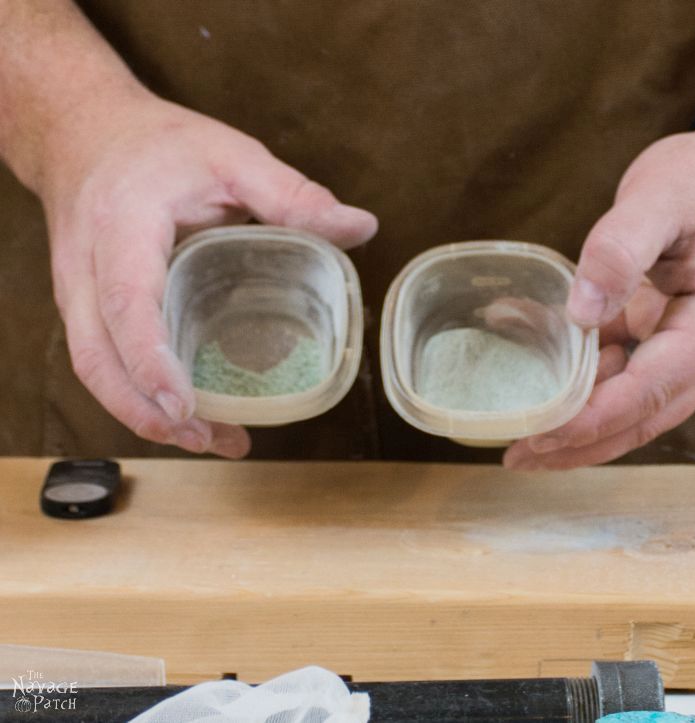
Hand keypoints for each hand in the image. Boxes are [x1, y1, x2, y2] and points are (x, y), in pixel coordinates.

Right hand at [39, 89, 377, 457]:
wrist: (84, 133)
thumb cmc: (157, 145)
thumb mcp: (230, 157)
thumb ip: (292, 195)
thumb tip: (360, 228)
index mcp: (122, 226)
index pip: (127, 303)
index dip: (151, 360)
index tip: (184, 406)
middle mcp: (86, 267)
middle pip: (98, 357)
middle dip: (146, 411)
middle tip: (210, 439)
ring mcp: (77, 291)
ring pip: (94, 368)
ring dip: (143, 415)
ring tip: (209, 440)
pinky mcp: (85, 306)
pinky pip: (100, 360)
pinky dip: (137, 395)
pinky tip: (186, 414)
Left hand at [504, 117, 694, 469]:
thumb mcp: (661, 198)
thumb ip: (620, 250)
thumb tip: (580, 311)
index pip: (647, 392)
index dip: (591, 420)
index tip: (539, 435)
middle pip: (643, 418)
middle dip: (582, 444)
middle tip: (520, 457)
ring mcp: (694, 347)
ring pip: (638, 406)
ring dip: (586, 427)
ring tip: (529, 439)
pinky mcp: (674, 334)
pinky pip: (633, 374)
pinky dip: (593, 385)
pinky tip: (554, 383)